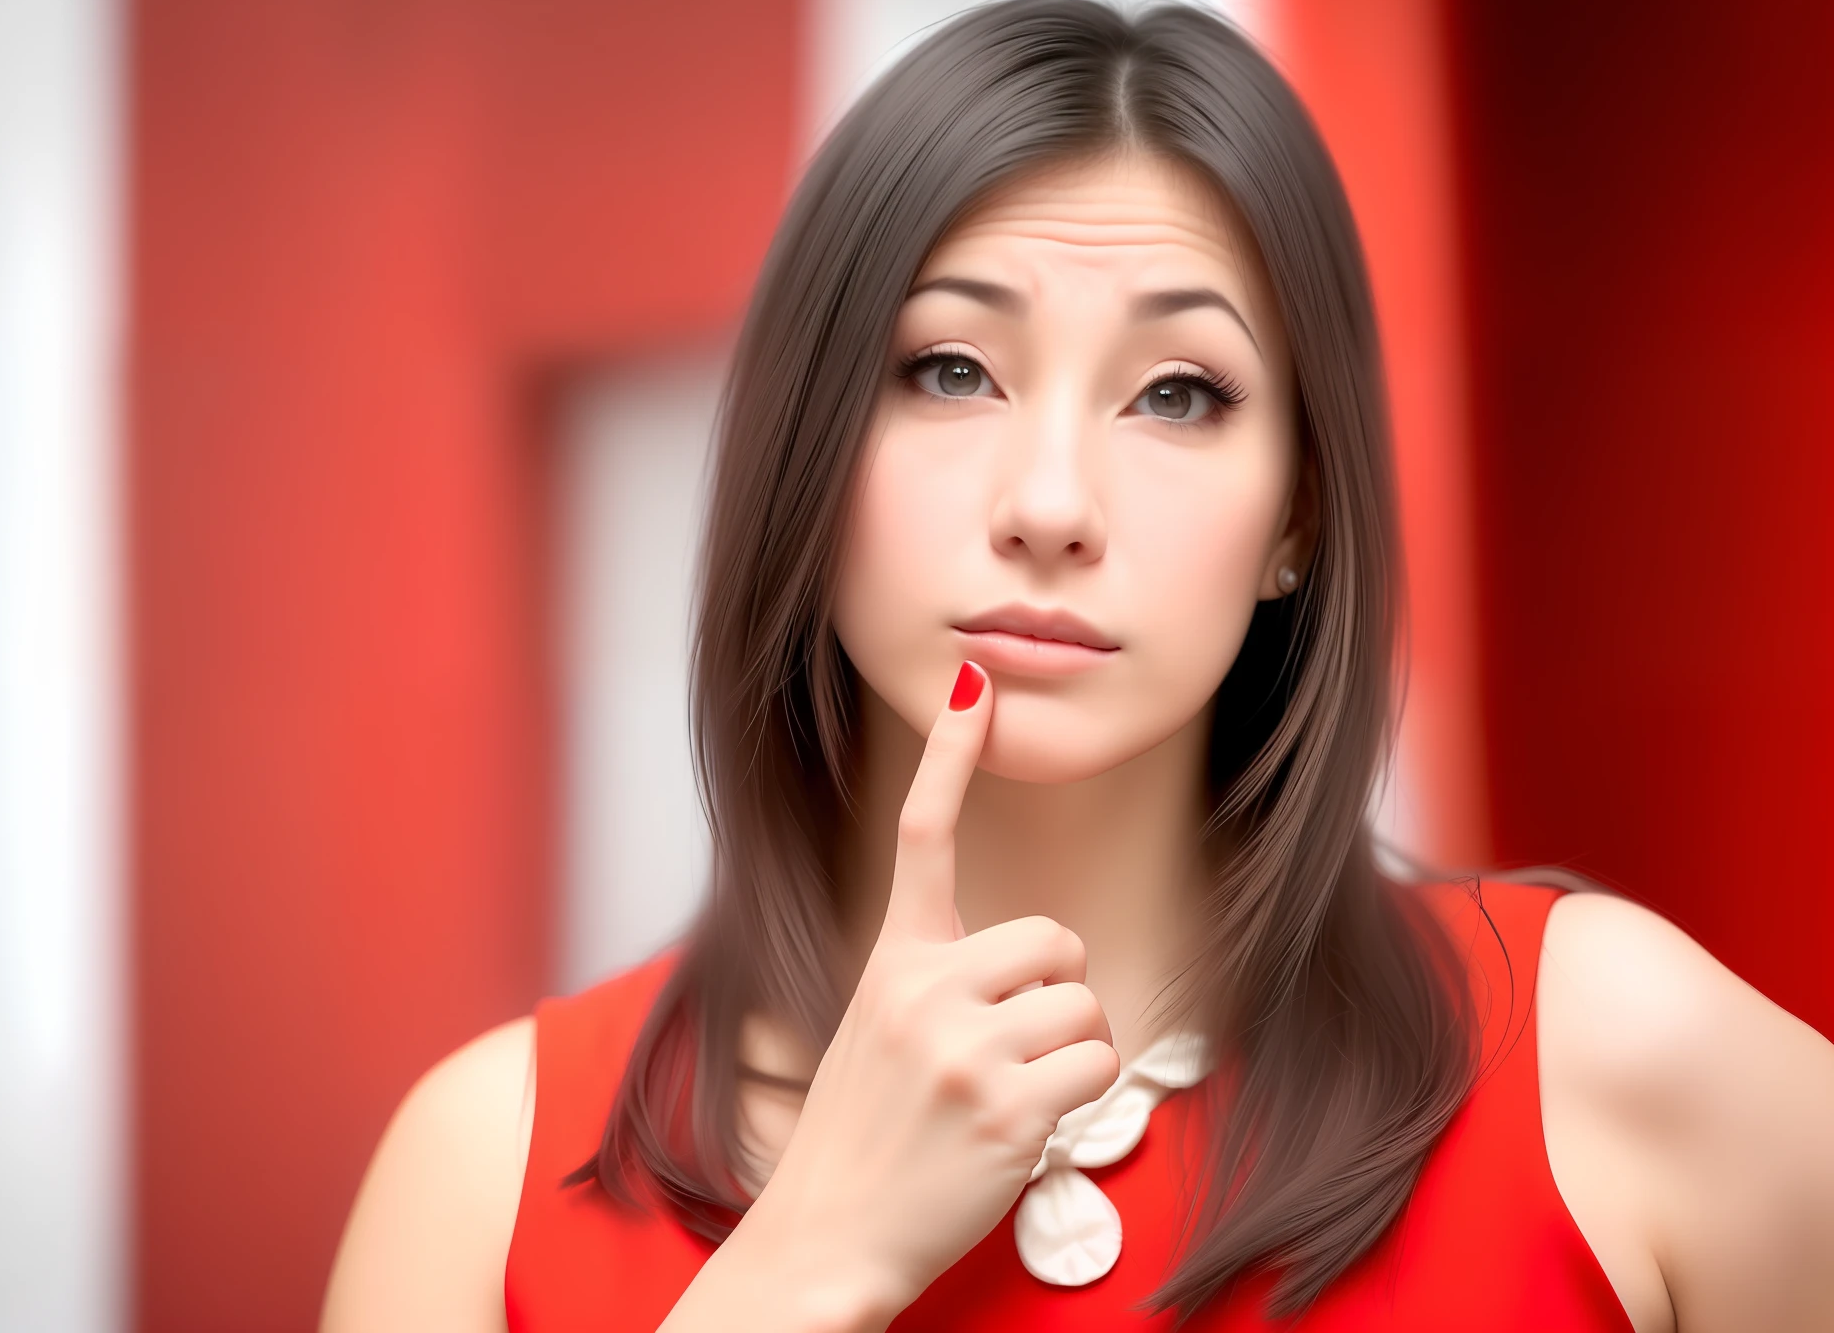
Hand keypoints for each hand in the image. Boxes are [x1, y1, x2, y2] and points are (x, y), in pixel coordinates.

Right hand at [709, 662, 1120, 1327]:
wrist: (822, 1238)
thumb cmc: (859, 1139)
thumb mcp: (875, 1033)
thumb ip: (934, 985)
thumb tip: (1033, 962)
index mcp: (890, 962)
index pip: (920, 835)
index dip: (950, 756)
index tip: (972, 681)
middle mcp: (922, 989)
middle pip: (1058, 940)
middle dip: (1056, 994)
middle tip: (1008, 1055)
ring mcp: (963, 1046)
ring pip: (1087, 1009)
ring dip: (1070, 1058)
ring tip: (1004, 1102)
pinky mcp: (1006, 1106)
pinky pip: (1098, 1067)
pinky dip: (1079, 1103)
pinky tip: (1020, 1133)